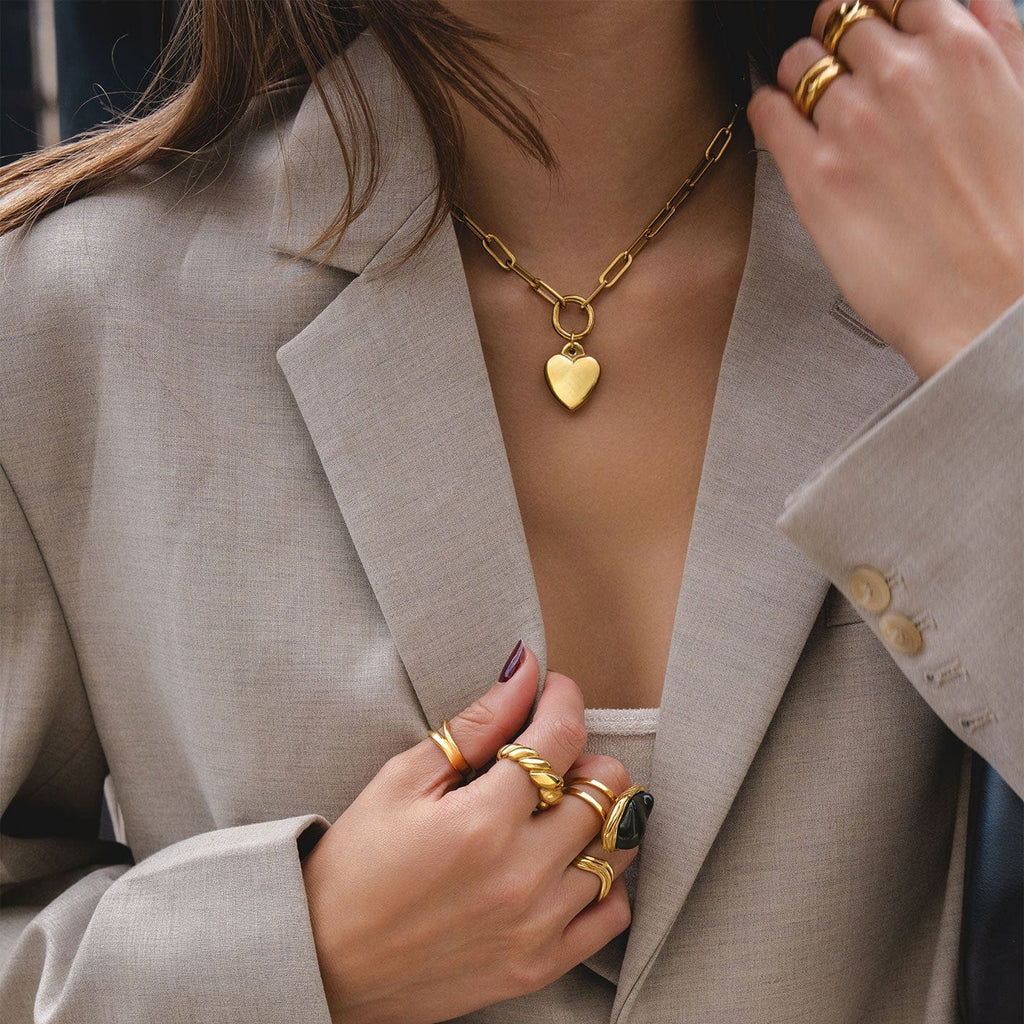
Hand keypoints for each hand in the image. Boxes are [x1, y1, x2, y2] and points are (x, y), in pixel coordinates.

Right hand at [302, 646, 637, 1023]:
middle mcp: (522, 875)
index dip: (563, 698)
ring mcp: (537, 925)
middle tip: (550, 756)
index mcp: (482, 822)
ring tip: (559, 807)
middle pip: (606, 787)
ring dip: (600, 812)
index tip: (552, 690)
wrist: (325, 966)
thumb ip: (475, 724)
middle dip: (584, 753)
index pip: (560, 736)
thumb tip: (525, 670)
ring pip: (620, 845)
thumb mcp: (401, 781)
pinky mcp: (541, 965)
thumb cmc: (355, 865)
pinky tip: (571, 861)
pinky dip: (606, 877)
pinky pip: (615, 911)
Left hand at [747, 0, 1023, 379]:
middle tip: (840, 82)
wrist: (988, 299)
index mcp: (960, 49)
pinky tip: (783, 132)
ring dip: (799, 78)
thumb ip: (995, 42)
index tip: (872, 44)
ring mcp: (852, 122)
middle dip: (837, 47)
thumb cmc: (1011, 216)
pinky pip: (766, 112)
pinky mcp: (812, 174)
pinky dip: (768, 112)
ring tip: (811, 114)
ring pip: (797, 60)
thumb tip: (968, 5)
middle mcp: (901, 74)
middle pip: (840, 20)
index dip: (879, 20)